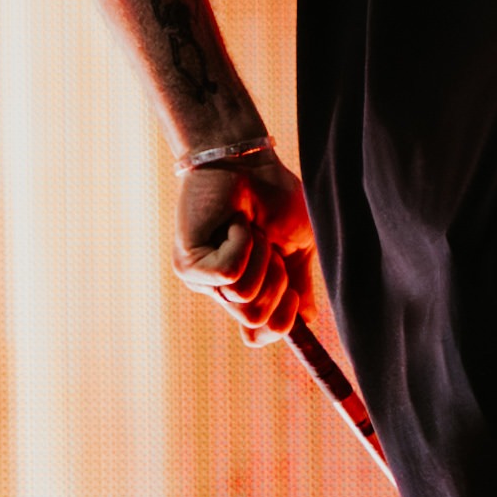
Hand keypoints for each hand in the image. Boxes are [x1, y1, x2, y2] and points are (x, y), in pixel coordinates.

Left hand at [174, 146, 315, 341]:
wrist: (248, 162)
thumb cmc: (273, 198)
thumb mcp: (299, 248)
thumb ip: (301, 286)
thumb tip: (306, 323)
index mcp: (249, 290)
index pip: (260, 335)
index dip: (283, 323)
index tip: (295, 297)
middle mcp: (223, 292)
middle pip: (257, 321)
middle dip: (278, 282)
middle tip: (272, 247)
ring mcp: (203, 281)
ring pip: (244, 297)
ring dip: (262, 258)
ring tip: (252, 229)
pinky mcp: (189, 266)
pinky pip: (228, 274)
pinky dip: (243, 244)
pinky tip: (236, 223)